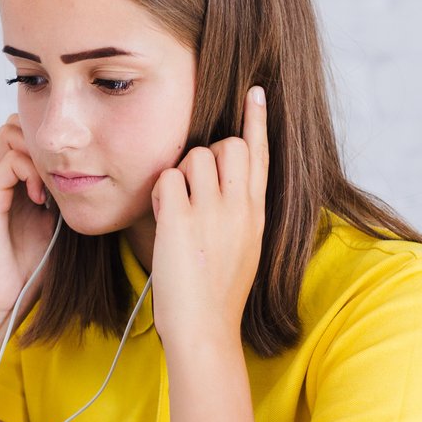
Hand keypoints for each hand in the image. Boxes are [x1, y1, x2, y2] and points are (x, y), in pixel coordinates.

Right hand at [0, 114, 57, 319]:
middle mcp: (1, 178)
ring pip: (9, 132)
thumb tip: (97, 180)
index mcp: (17, 182)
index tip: (72, 173)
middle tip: (59, 172)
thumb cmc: (34, 268)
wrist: (5, 297)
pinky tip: (41, 199)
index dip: (51, 143)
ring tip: (49, 187)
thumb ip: (67, 200)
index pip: (29, 135)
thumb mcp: (60, 226)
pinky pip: (8, 161)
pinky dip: (30, 171)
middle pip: (16, 124)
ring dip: (36, 151)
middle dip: (42, 139)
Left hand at [150, 86, 268, 346]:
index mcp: (257, 214)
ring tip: (176, 207)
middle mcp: (240, 207)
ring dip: (179, 173)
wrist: (205, 329)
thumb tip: (223, 183)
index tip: (256, 91)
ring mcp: (212, 212)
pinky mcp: (182, 220)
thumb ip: (238, 213)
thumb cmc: (216, 295)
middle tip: (193, 186)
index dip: (257, 120)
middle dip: (207, 153)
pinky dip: (160, 192)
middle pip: (228, 145)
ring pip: (195, 155)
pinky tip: (163, 216)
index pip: (261, 156)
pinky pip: (167, 177)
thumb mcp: (243, 248)